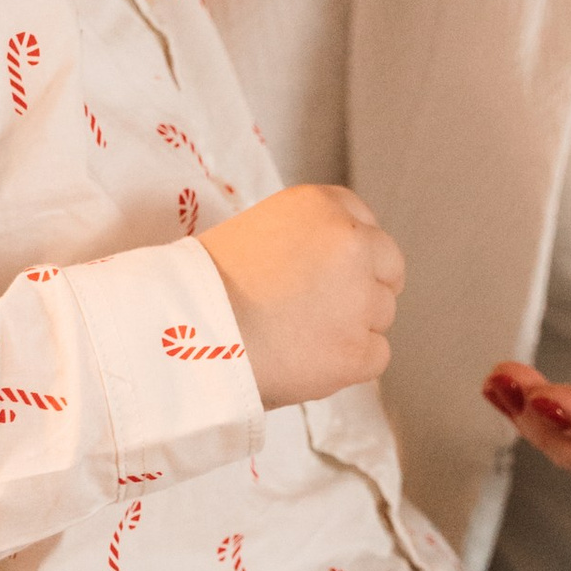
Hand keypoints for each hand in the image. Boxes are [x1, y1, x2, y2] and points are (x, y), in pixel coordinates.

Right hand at [202, 181, 404, 408]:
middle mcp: (350, 244)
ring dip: (351, 327)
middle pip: (387, 268)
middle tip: (322, 311)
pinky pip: (375, 356)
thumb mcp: (255, 232)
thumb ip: (303, 239)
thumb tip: (329, 267)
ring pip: (380, 315)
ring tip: (298, 337)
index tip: (332, 272)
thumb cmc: (205, 286)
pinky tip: (306, 360)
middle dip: (364, 289)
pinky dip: (348, 365)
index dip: (351, 252)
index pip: (363, 222)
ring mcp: (359, 299)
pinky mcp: (358, 351)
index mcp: (321, 205)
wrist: (183, 335)